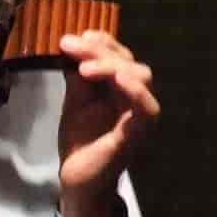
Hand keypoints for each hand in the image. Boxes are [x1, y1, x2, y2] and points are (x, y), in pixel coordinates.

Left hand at [57, 30, 159, 216]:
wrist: (77, 178)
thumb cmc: (81, 139)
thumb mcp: (75, 99)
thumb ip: (77, 75)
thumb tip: (70, 43)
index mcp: (121, 87)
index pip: (119, 54)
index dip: (100, 41)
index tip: (71, 39)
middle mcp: (135, 97)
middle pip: (129, 61)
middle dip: (99, 50)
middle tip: (69, 47)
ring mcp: (139, 115)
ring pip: (141, 77)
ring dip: (112, 66)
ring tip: (84, 69)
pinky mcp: (137, 133)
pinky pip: (147, 109)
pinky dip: (136, 91)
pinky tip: (118, 78)